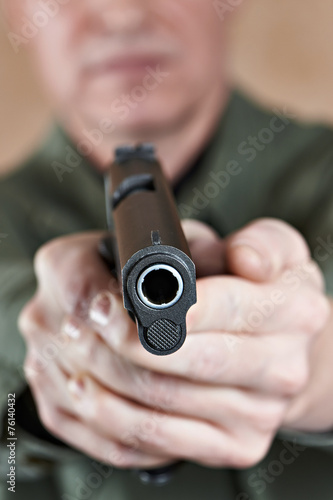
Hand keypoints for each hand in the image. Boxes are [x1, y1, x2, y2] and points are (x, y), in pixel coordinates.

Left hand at [19, 219, 329, 469]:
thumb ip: (262, 243)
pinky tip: (86, 391)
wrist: (283, 353)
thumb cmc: (267, 292)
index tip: (115, 300)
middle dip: (123, 341)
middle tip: (86, 319)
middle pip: (187, 362)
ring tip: (75, 346)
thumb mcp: (275, 250)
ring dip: (105, 375)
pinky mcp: (232, 448)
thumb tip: (243, 259)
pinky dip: (111, 417)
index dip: (165, 306)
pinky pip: (159, 442)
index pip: (226, 307)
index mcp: (295, 310)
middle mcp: (284, 369)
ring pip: (162, 404)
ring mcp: (258, 416)